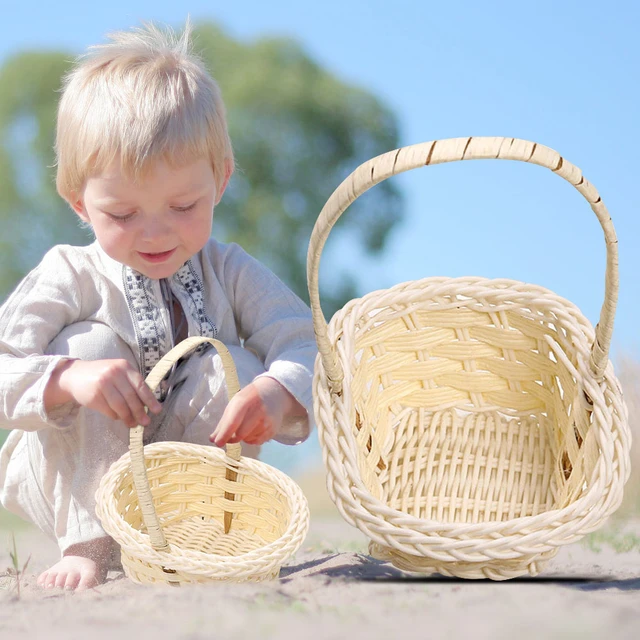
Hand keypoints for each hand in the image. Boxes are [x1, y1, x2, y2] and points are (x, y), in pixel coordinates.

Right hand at [45, 359, 161, 427]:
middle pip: (131, 397)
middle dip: (139, 411)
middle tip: (146, 422)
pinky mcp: (93, 396)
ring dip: (128, 417)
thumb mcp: (119, 372)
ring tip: (133, 424)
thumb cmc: (103, 375)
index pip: (140, 385)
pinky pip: (109, 410)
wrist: (75, 375)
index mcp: (124, 366)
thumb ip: (133, 383)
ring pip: (120, 406)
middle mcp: (113, 373)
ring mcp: (102, 384)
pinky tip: (118, 417)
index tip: (157, 410)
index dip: (149, 399)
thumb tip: (149, 403)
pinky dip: (116, 416)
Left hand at [210, 377, 302, 446]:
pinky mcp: (273, 430)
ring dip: (242, 437)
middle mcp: (259, 411)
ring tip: (247, 424)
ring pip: (247, 439)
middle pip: (240, 434)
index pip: (233, 421)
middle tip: (229, 434)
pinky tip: (254, 427)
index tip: (218, 443)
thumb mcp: (235, 403)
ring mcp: (268, 421)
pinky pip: (256, 442)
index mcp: (246, 401)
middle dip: (232, 437)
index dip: (225, 434)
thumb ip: (223, 422)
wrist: (274, 392)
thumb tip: (212, 439)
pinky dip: (251, 439)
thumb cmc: (250, 398)